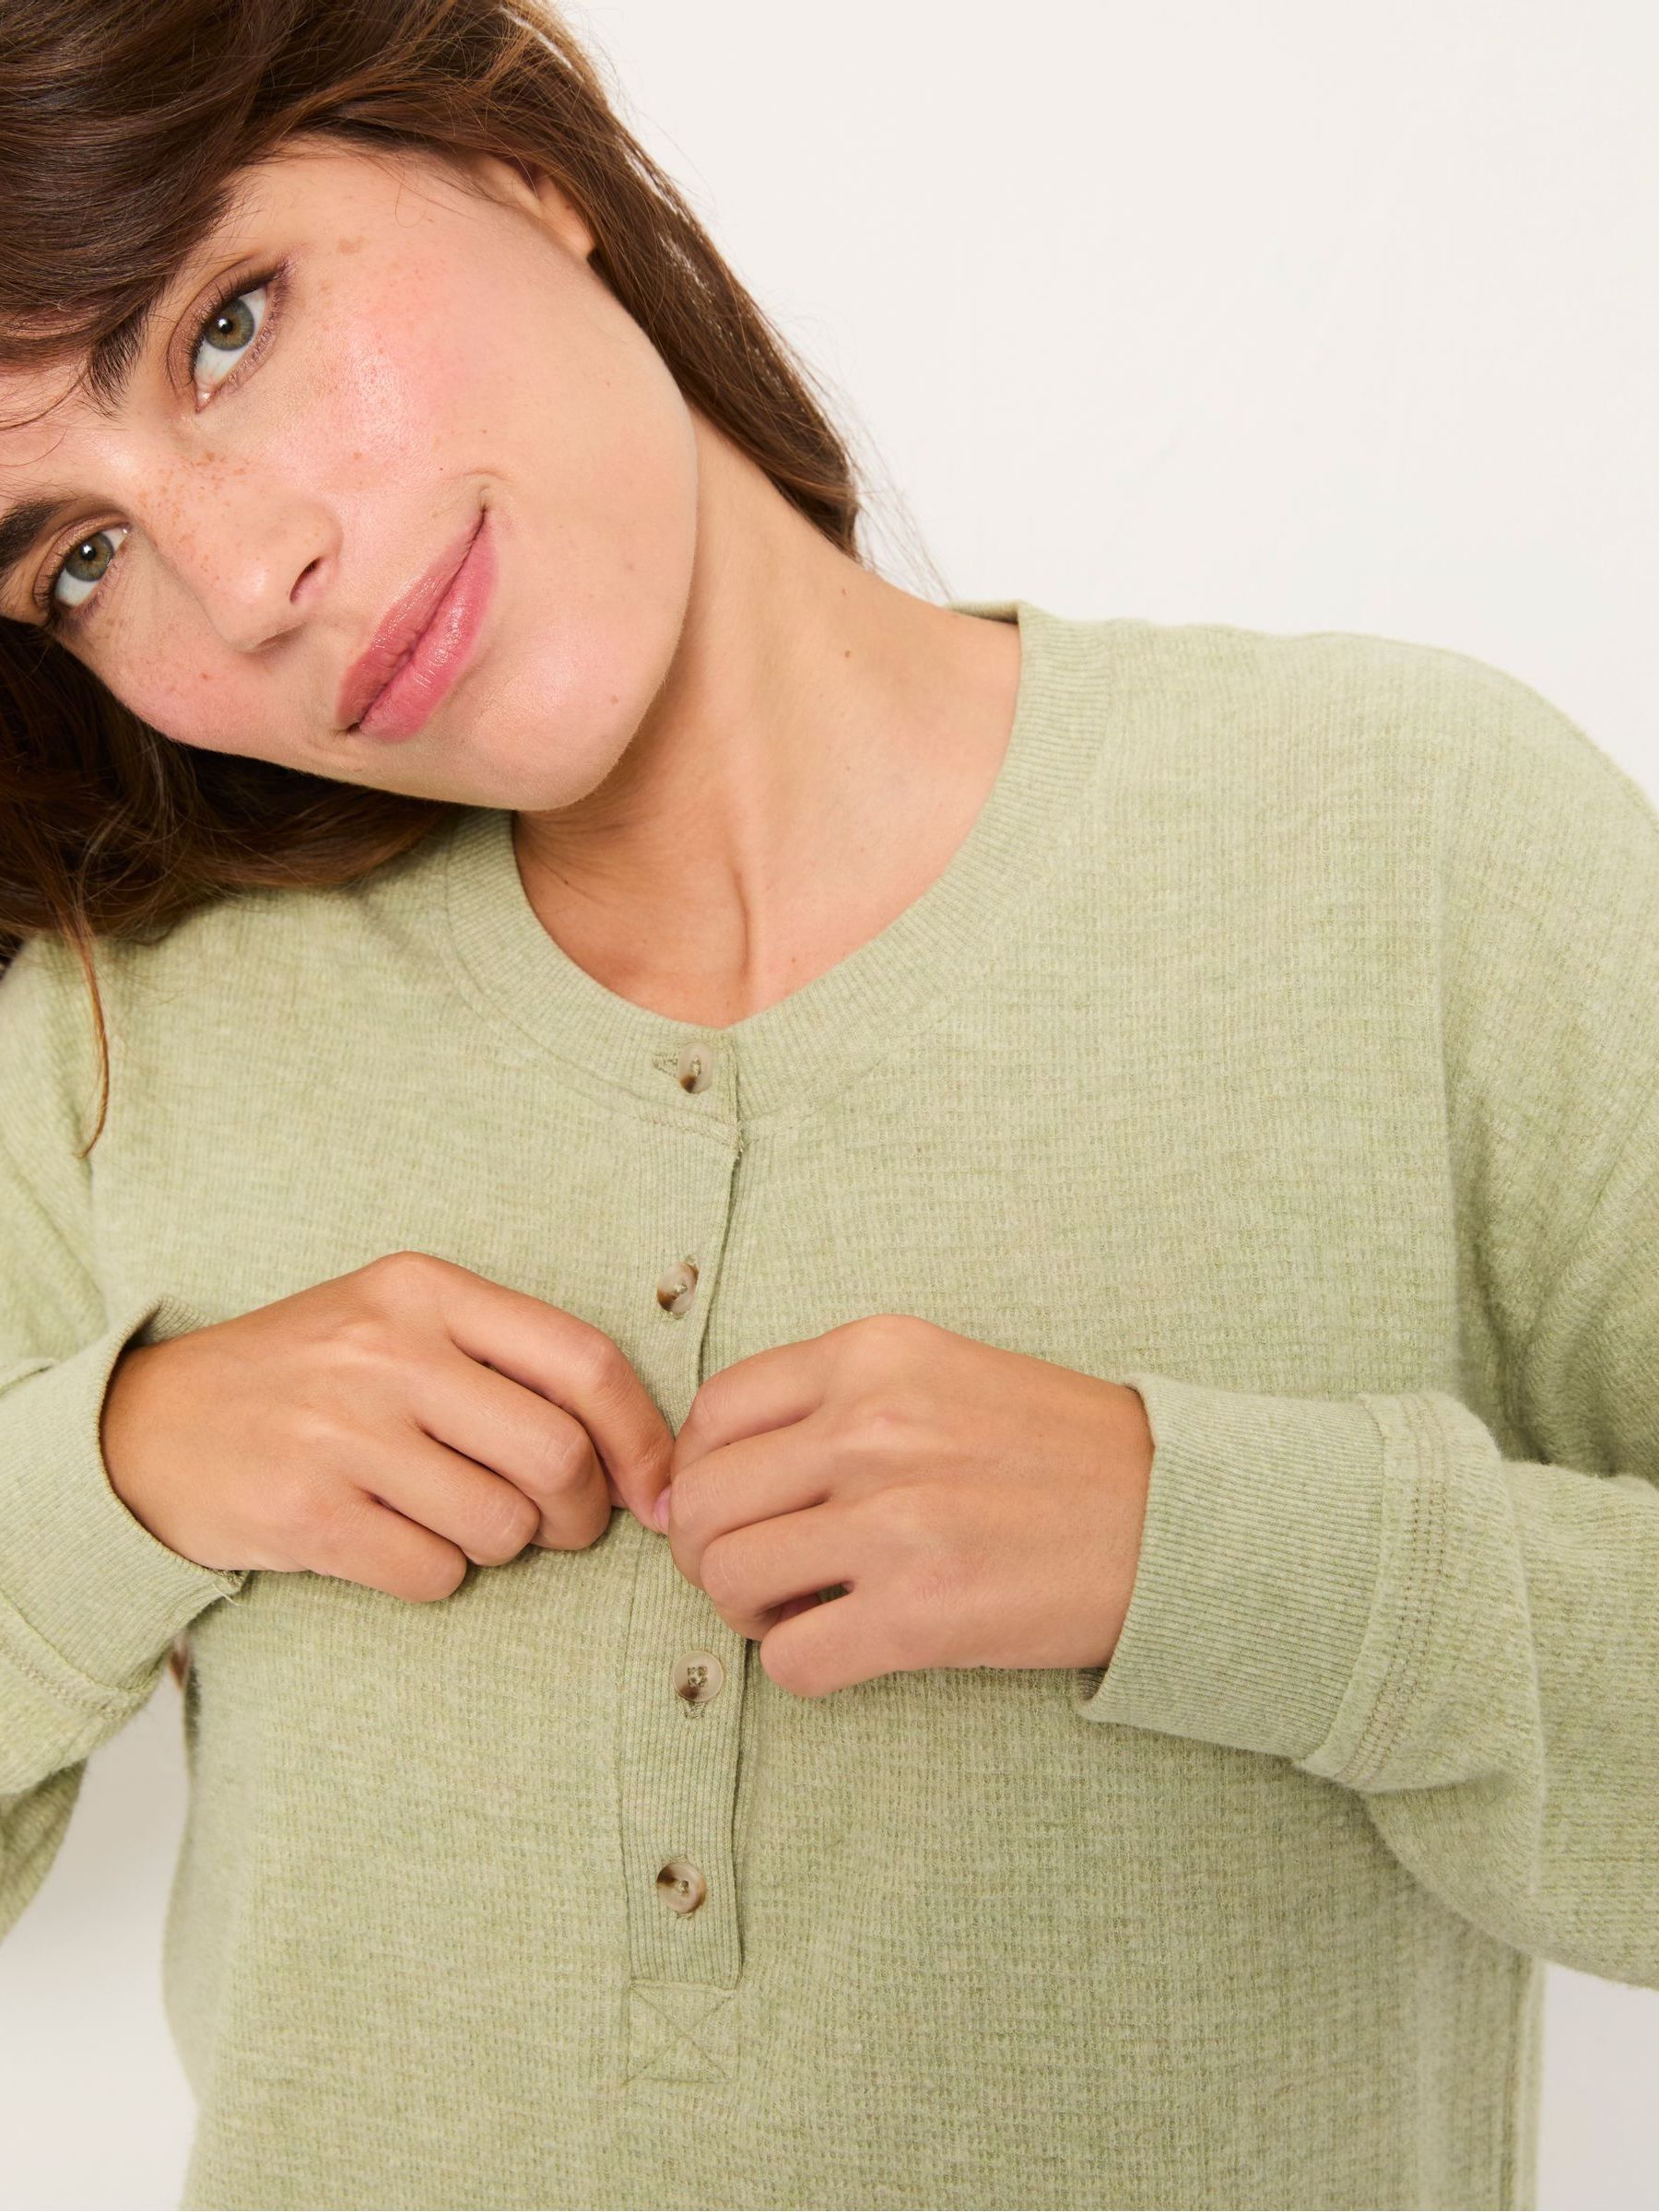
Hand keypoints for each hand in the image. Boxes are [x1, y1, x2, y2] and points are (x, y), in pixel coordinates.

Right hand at [101, 1250, 673, 1601]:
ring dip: (503, 1546)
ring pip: (502, 1524)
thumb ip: (508, 1362)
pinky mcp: (306, 1513)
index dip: (643, 1438)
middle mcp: (387, 1351)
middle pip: (557, 1454)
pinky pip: (434, 1571)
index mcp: (425, 1290)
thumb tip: (642, 1459)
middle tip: (563, 1526)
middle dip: (582, 1513)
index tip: (659, 1491)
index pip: (583, 1361)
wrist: (149, 1425)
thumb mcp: (398, 1323)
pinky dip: (437, 1574)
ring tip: (458, 1521)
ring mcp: (341, 1431)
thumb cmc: (307, 1377)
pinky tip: (396, 1542)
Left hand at [654, 1313, 1152, 1696]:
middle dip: (709, 1551)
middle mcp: (870, 1425)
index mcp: (872, 1355)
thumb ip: (836, 1400)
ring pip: (727, 1579)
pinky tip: (846, 1644)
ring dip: (749, 1610)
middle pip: (702, 1502)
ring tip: (802, 1608)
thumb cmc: (1062, 1451)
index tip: (732, 1507)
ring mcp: (892, 1519)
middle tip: (758, 1573)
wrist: (1180, 1518)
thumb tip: (719, 1472)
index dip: (701, 1474)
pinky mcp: (919, 1612)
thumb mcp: (943, 1372)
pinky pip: (789, 1660)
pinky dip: (800, 1665)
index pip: (713, 1415)